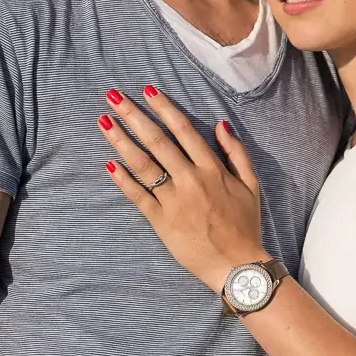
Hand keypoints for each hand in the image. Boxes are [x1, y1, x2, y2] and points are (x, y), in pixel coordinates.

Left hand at [97, 86, 267, 293]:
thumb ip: (237, 153)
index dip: (165, 109)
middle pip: (157, 141)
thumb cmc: (245, 224)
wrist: (236, 263)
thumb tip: (221, 126)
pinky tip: (109, 164)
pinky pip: (138, 196)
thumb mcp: (251, 185)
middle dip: (134, 116)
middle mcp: (190, 180)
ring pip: (143, 165)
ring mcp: (173, 200)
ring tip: (104, 123)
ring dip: (121, 142)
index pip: (184, 131)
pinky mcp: (160, 221)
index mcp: (212, 169)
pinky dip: (123, 180)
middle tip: (114, 97)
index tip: (148, 91)